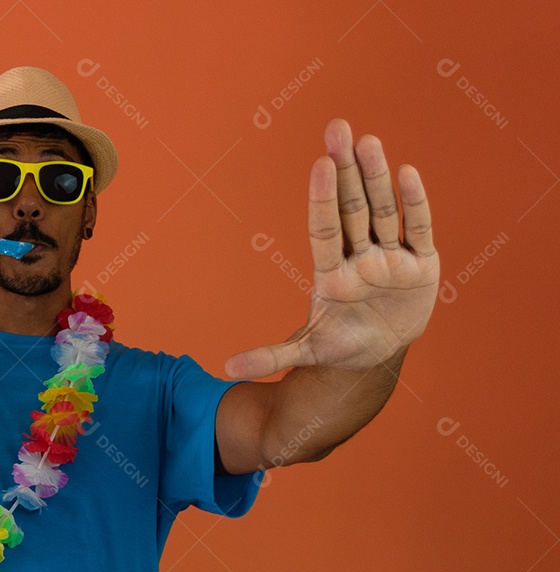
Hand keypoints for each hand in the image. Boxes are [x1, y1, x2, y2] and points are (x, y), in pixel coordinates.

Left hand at [226, 118, 438, 378]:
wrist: (377, 354)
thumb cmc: (338, 346)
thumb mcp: (305, 351)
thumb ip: (270, 355)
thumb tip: (224, 369)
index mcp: (330, 274)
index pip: (324, 228)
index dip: (323, 197)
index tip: (320, 163)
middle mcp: (359, 257)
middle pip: (352, 208)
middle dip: (347, 170)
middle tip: (337, 128)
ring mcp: (389, 258)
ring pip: (382, 211)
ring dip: (377, 177)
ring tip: (369, 141)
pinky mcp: (420, 265)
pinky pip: (418, 229)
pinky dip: (415, 204)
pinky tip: (407, 173)